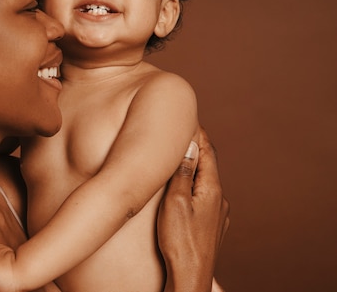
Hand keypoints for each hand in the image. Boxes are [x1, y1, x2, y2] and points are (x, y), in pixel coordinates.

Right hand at [157, 128, 229, 291]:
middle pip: (207, 166)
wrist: (190, 276)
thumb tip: (189, 145)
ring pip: (205, 182)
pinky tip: (183, 190)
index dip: (198, 134)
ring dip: (194, 168)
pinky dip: (193, 186)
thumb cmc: (179, 241)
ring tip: (179, 158)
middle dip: (195, 149)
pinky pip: (203, 197)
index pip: (207, 152)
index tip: (190, 118)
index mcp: (212, 189)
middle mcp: (219, 200)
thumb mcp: (175, 202)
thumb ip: (183, 173)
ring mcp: (217, 214)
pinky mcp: (211, 226)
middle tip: (181, 132)